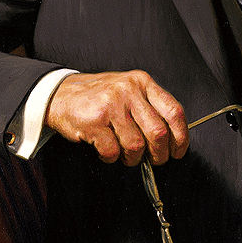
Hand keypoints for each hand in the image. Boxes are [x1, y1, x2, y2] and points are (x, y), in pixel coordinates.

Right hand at [45, 70, 187, 166]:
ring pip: (136, 145)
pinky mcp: (94, 121)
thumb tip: (172, 138)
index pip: (174, 111)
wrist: (60, 94)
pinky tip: (106, 150)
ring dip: (132, 158)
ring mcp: (111, 105)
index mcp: (142, 82)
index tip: (178, 151)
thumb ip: (150, 107)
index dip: (181, 137)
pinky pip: (113, 151)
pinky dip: (111, 157)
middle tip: (154, 160)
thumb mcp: (129, 90)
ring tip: (125, 154)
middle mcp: (129, 90)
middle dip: (159, 154)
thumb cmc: (99, 97)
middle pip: (158, 132)